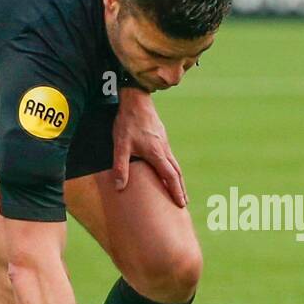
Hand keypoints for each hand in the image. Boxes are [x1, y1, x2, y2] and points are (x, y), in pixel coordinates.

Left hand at [113, 86, 186, 206]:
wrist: (136, 99)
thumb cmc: (128, 122)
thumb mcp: (121, 145)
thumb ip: (120, 167)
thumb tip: (119, 187)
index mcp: (157, 154)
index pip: (170, 177)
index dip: (176, 191)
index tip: (181, 203)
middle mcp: (164, 149)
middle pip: (177, 173)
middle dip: (180, 189)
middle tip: (183, 203)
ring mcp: (164, 142)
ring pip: (175, 164)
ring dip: (178, 179)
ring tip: (178, 189)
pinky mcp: (161, 137)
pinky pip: (170, 157)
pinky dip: (173, 168)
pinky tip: (168, 170)